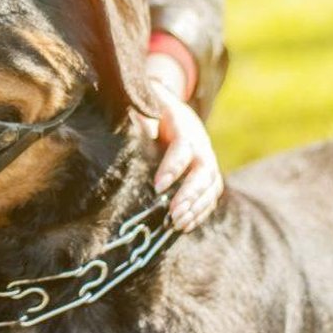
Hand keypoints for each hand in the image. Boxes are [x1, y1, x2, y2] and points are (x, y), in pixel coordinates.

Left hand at [143, 80, 223, 232]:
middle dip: (189, 194)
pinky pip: (211, 195)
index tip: (158, 186)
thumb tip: (121, 122)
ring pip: (210, 186)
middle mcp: (201, 144)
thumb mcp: (146, 107)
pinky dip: (201, 212)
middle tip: (174, 213)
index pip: (183, 148)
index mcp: (184, 125)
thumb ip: (137, 116)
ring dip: (196, 207)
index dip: (173, 167)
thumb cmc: (154, 111)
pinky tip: (187, 225)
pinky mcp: (210, 175)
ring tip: (178, 224)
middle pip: (203, 171)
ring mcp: (208, 160)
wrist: (175, 111)